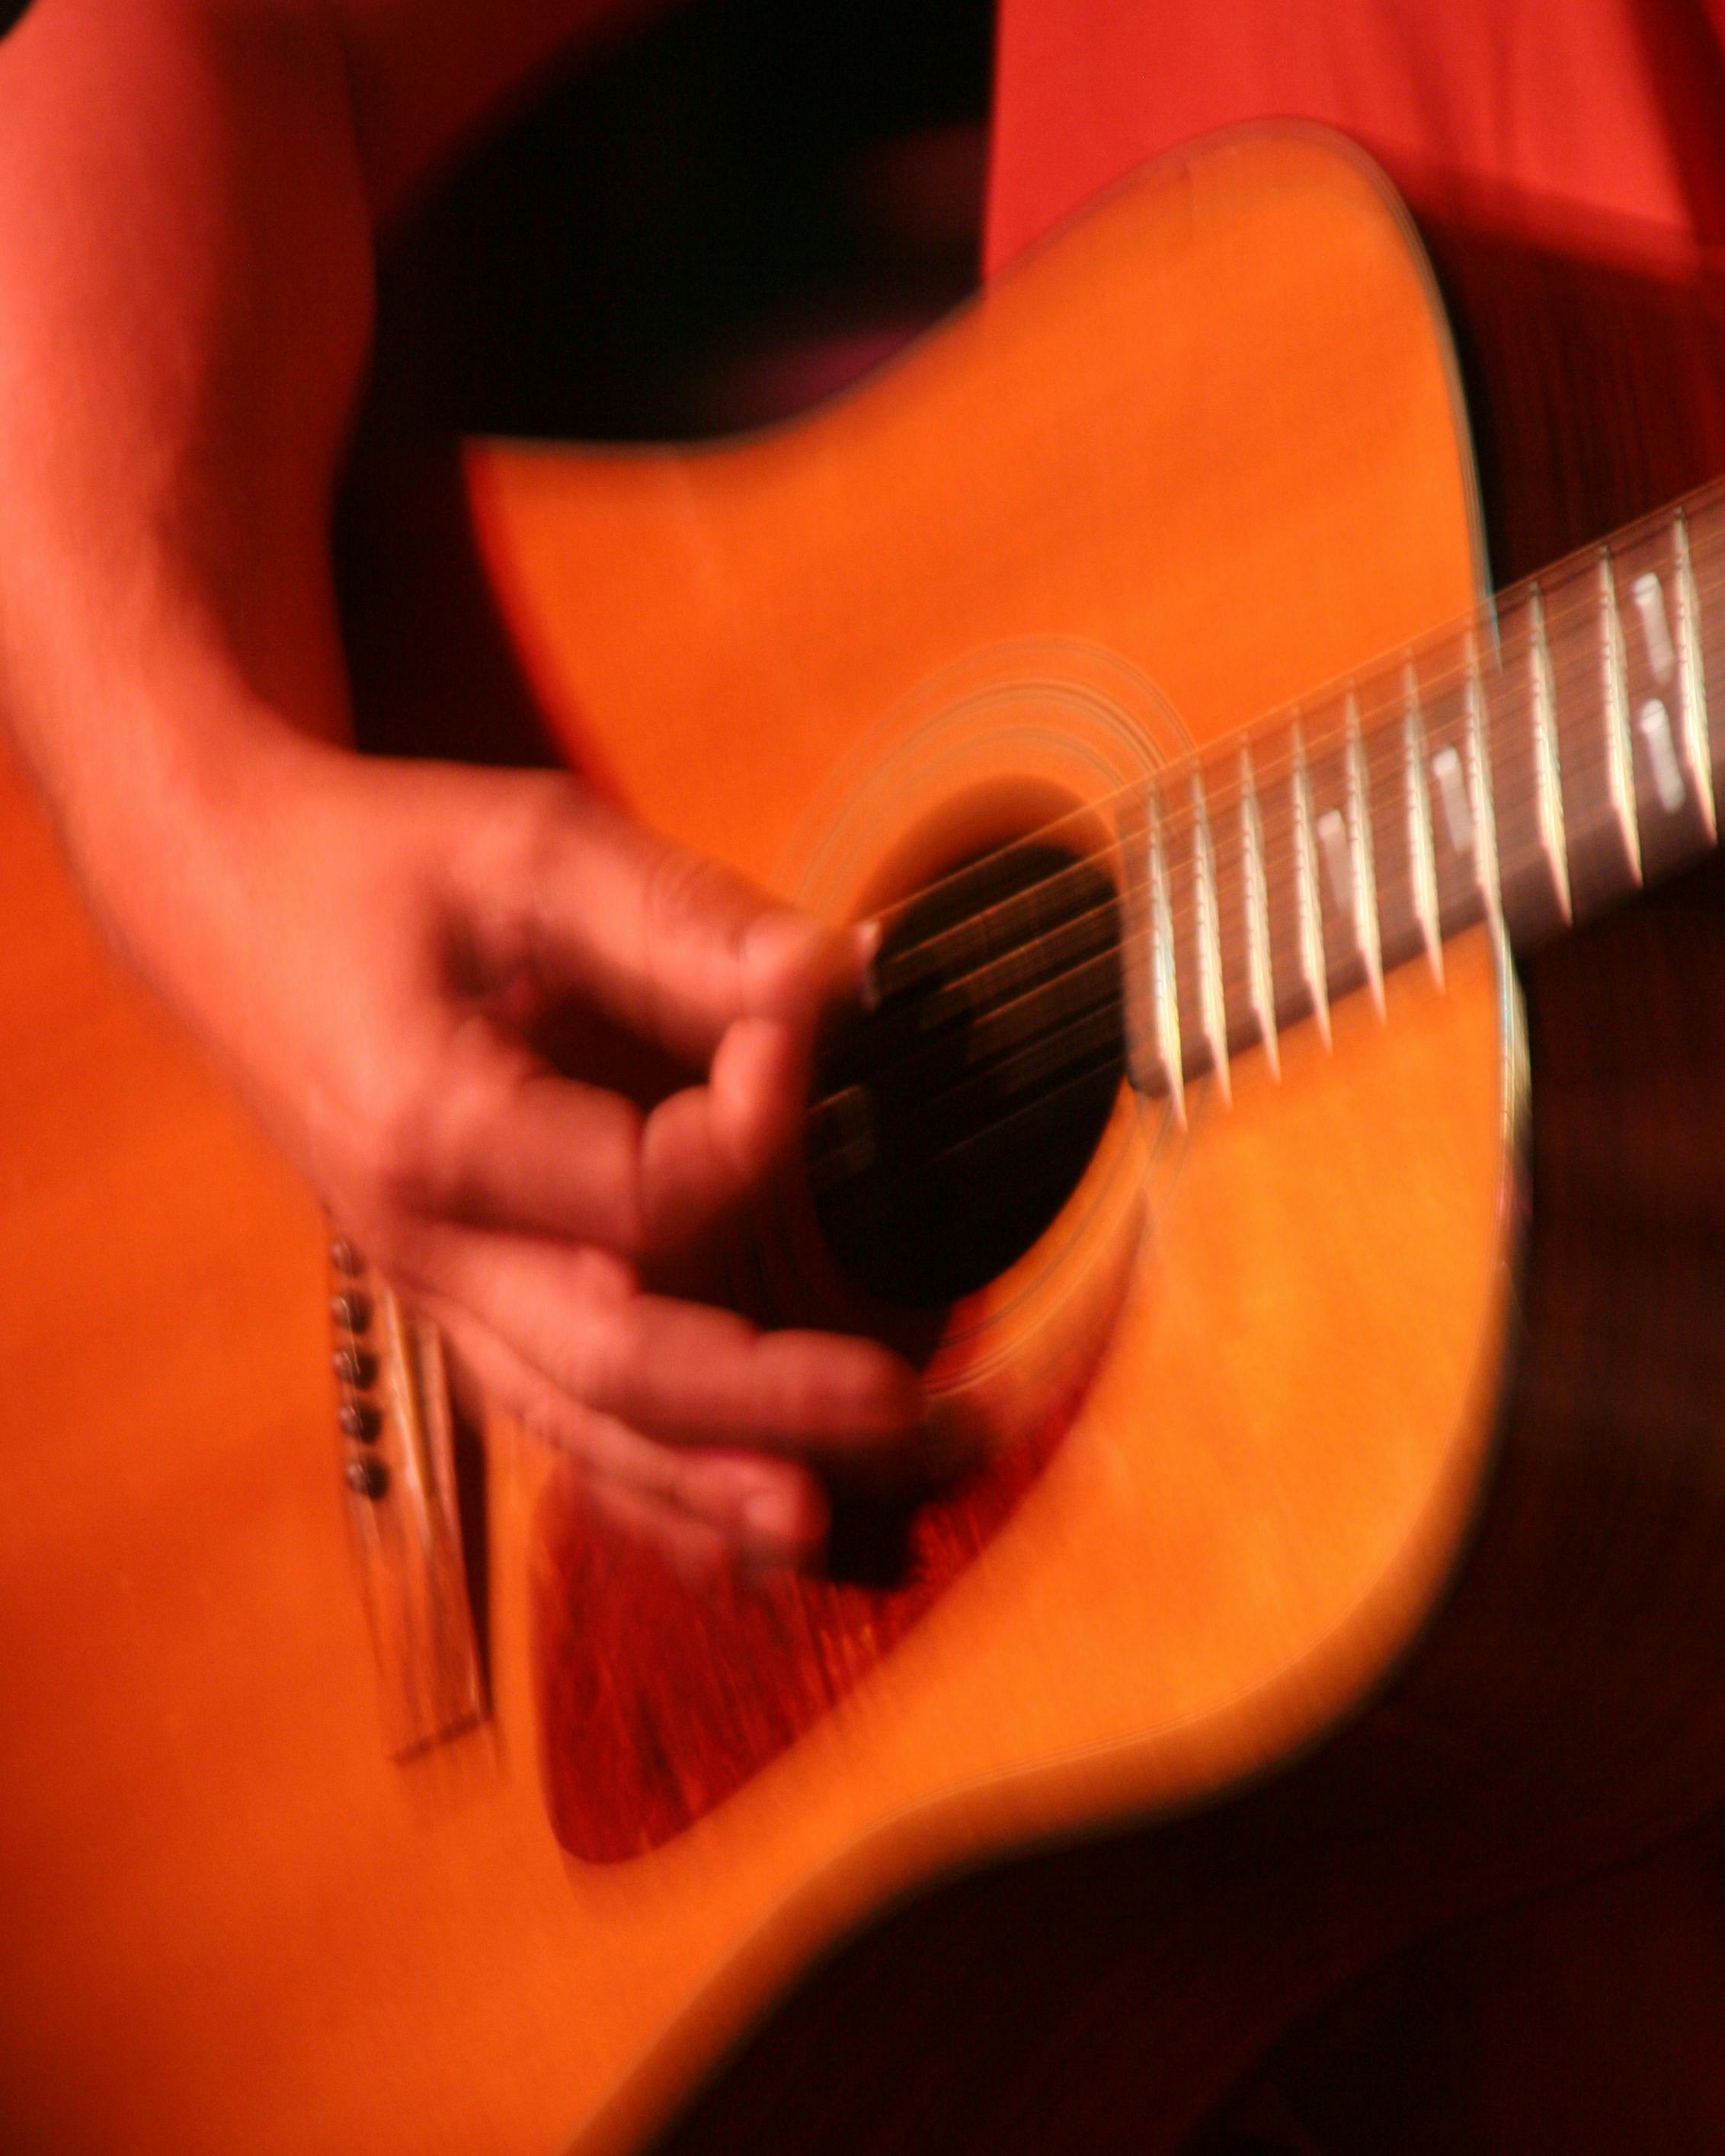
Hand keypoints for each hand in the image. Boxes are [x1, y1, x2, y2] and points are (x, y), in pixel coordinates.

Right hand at [102, 723, 922, 1575]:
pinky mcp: (460, 1301)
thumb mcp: (526, 852)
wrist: (225, 906)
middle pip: (612, 1363)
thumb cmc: (379, 870)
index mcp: (433, 1128)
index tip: (814, 1042)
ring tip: (821, 1527)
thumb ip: (682, 924)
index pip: (640, 1191)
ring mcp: (438, 1291)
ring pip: (579, 1428)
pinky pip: (554, 1422)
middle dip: (765, 1397)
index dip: (756, 1134)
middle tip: (898, 1401)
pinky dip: (648, 1488)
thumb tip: (836, 985)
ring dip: (707, 1485)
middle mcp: (429, 1246)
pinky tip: (738, 1537)